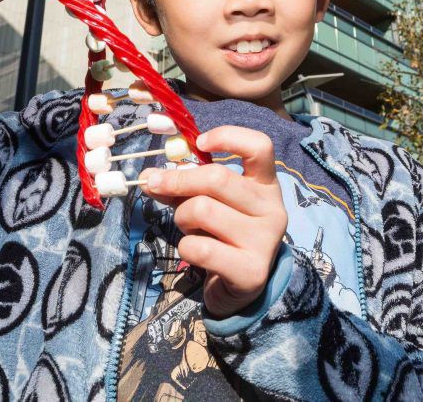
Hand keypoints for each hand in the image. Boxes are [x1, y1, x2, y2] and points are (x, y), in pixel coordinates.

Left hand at [140, 126, 287, 318]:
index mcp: (266, 184)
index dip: (228, 136)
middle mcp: (272, 209)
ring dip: (181, 217)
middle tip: (154, 184)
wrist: (242, 286)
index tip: (199, 143)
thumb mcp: (209, 202)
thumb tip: (149, 177)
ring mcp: (265, 241)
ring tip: (187, 226)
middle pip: (217, 178)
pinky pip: (200, 248)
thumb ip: (184, 186)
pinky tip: (194, 252)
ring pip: (202, 210)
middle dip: (177, 180)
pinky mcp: (251, 271)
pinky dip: (185, 248)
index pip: (260, 146)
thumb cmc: (223, 233)